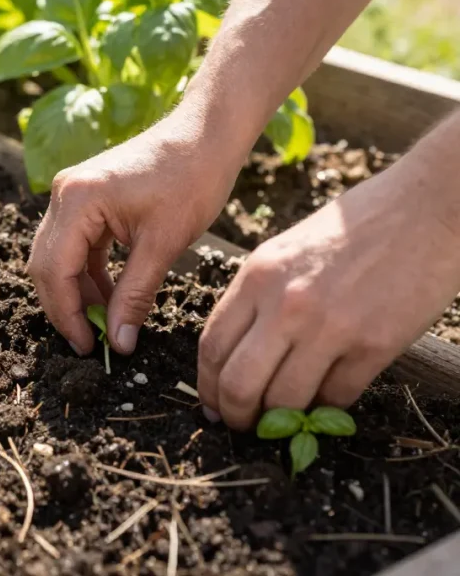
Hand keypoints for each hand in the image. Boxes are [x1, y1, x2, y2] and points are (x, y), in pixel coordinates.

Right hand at [27, 106, 243, 355]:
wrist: (207, 134)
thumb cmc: (192, 179)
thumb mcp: (164, 245)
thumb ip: (135, 296)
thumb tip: (119, 344)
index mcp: (77, 200)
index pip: (54, 270)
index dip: (67, 314)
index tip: (89, 348)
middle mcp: (64, 194)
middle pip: (46, 264)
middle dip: (65, 307)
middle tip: (91, 344)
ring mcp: (72, 194)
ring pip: (58, 257)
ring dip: (77, 292)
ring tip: (105, 325)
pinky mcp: (86, 198)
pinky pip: (75, 245)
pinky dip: (88, 273)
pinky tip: (110, 297)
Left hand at [198, 148, 459, 429]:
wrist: (427, 208)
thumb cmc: (355, 225)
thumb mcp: (286, 250)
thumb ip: (259, 297)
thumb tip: (237, 353)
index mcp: (257, 277)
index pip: (211, 346)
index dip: (207, 385)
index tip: (214, 404)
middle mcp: (286, 304)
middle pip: (238, 383)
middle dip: (236, 415)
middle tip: (243, 427)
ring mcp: (330, 326)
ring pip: (285, 401)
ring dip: (281, 422)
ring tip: (285, 422)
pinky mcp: (374, 345)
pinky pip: (337, 398)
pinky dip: (328, 409)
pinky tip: (329, 399)